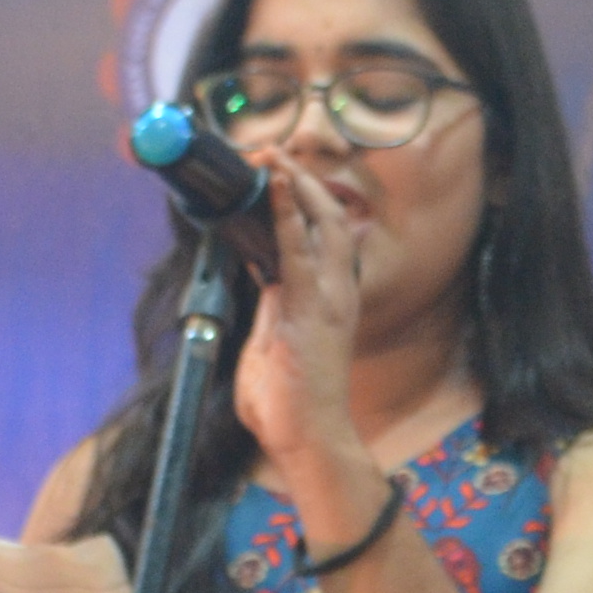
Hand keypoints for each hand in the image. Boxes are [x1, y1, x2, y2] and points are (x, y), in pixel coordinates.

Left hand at [233, 175, 378, 512]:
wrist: (308, 438)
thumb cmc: (288, 405)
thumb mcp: (270, 345)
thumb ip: (268, 309)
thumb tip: (257, 280)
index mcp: (328, 300)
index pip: (317, 238)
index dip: (299, 201)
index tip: (274, 176)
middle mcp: (336, 293)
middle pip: (330, 219)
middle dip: (303, 182)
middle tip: (273, 154)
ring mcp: (327, 299)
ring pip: (322, 223)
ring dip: (296, 185)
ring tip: (274, 156)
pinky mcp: (309, 309)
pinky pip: (297, 249)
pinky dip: (285, 212)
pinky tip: (274, 185)